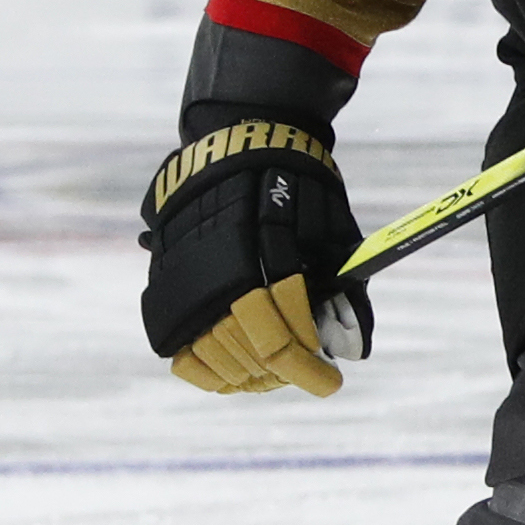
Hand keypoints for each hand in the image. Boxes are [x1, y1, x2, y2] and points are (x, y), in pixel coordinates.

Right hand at [139, 119, 371, 394]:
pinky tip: (234, 375)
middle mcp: (217, 275)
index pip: (280, 341)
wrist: (245, 142)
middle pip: (248, 354)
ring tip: (276, 372)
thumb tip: (357, 350)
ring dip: (251, 375)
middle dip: (284, 372)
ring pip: (214, 357)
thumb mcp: (336, 235)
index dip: (308, 370)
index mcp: (260, 263)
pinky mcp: (167, 284)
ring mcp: (186, 281)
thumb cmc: (302, 189)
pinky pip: (180, 350)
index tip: (331, 382)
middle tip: (307, 372)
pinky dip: (207, 371)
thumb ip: (346, 293)